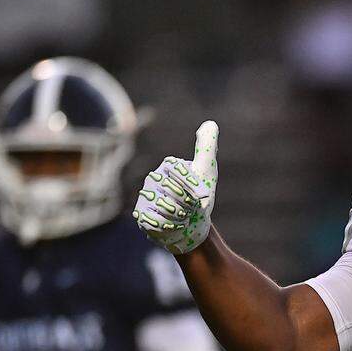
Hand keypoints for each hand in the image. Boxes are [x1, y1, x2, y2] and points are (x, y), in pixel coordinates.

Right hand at [133, 120, 218, 254]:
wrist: (192, 226)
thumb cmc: (200, 198)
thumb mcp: (207, 171)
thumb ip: (207, 148)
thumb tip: (210, 123)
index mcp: (168, 166)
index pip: (179, 171)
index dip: (192, 185)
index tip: (200, 194)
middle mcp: (153, 179)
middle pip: (174, 190)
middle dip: (189, 203)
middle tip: (192, 208)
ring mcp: (145, 197)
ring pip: (166, 207)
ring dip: (182, 216)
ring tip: (184, 217)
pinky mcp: (141, 216)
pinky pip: (157, 221)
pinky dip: (171, 227)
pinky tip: (174, 227)